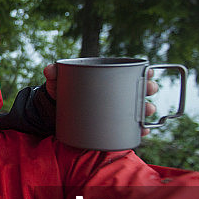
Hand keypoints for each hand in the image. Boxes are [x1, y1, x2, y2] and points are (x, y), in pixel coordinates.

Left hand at [43, 63, 159, 135]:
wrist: (56, 111)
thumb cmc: (61, 91)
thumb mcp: (58, 81)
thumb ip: (54, 73)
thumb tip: (49, 68)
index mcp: (107, 78)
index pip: (130, 72)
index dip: (143, 71)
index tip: (148, 72)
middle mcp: (116, 93)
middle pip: (139, 89)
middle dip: (148, 89)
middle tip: (148, 90)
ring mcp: (115, 110)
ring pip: (138, 108)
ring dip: (146, 110)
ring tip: (147, 112)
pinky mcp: (112, 125)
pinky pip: (130, 127)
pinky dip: (139, 129)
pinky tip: (143, 131)